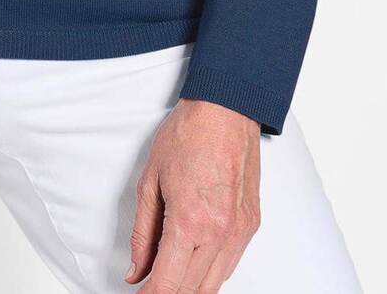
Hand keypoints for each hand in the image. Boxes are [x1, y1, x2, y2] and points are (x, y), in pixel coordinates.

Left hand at [125, 97, 260, 292]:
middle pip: (191, 290)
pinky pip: (230, 265)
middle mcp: (219, 233)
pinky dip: (210, 273)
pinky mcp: (250, 225)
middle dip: (167, 293)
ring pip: (213, 285)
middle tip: (148, 286)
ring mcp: (239, 231)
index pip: (167, 283)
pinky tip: (194, 264)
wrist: (225, 110)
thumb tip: (136, 270)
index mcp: (190, 222)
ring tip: (168, 278)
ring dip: (189, 288)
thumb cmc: (189, 135)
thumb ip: (142, 233)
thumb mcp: (150, 181)